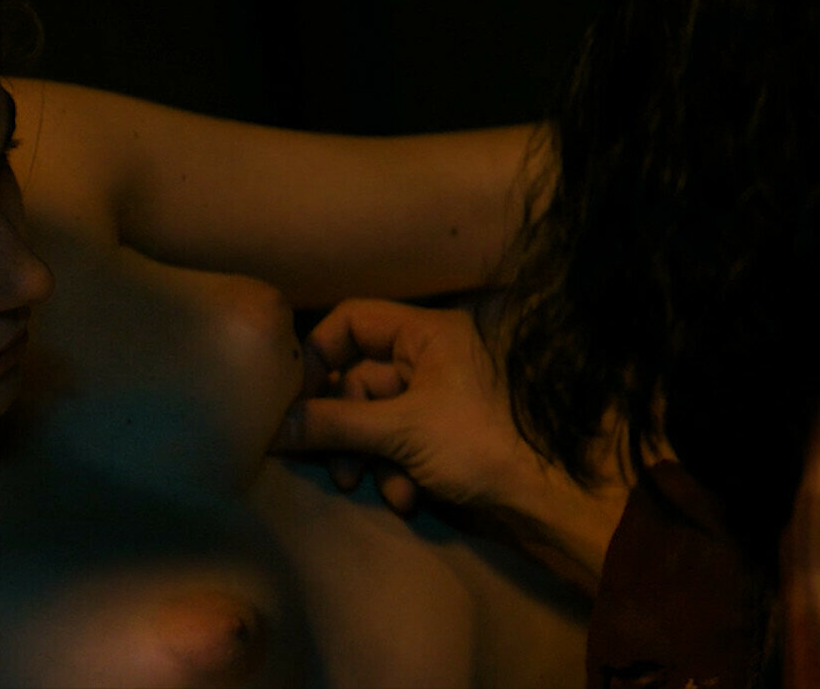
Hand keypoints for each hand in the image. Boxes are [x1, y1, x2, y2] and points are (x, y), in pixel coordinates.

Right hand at [273, 299, 630, 589]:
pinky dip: (395, 471)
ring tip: (370, 488)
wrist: (547, 497)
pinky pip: (399, 443)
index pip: (353, 320)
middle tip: (333, 464)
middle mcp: (432, 357)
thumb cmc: (481, 444)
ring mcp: (438, 397)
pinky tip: (407, 499)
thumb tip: (272, 424)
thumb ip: (333, 424)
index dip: (319, 356)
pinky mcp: (443, 436)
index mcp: (428, 333)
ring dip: (368, 457)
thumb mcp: (401, 432)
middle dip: (344, 427)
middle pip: (358, 378)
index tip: (297, 401)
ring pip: (376, 418)